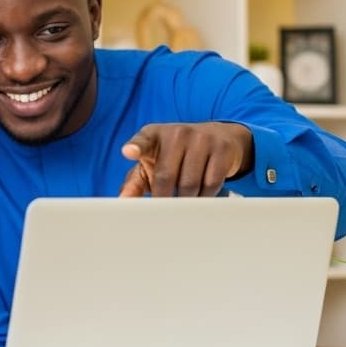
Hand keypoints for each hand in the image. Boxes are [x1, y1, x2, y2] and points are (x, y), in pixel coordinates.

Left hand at [118, 123, 253, 196]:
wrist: (217, 136)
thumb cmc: (175, 155)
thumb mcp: (153, 163)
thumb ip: (135, 182)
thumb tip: (124, 202)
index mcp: (153, 135)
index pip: (142, 141)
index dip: (135, 147)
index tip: (128, 152)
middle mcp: (176, 133)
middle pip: (166, 177)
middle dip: (164, 198)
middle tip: (164, 213)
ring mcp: (201, 139)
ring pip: (190, 185)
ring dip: (186, 200)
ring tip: (184, 200)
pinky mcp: (221, 149)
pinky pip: (211, 185)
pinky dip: (205, 197)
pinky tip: (201, 194)